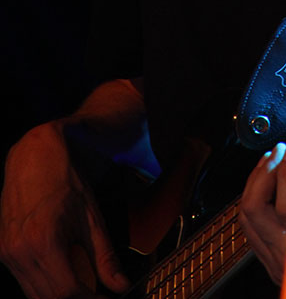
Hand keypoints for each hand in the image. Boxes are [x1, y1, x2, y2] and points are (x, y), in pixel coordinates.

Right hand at [0, 122, 129, 298]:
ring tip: (82, 283)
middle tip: (96, 293)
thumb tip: (119, 284)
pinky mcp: (3, 250)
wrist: (34, 156)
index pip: (66, 291)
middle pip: (48, 298)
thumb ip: (104, 256)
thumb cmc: (62, 180)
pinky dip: (44, 284)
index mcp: (43, 242)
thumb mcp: (90, 217)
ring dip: (59, 295)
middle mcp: (19, 251)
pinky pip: (24, 280)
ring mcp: (7, 253)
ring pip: (34, 294)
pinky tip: (62, 272)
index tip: (105, 297)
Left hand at [238, 142, 285, 284]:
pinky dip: (254, 198)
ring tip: (269, 161)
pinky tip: (263, 184)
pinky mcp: (268, 260)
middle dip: (264, 173)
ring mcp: (272, 261)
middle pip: (256, 208)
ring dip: (255, 182)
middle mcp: (285, 258)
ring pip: (246, 216)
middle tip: (278, 152)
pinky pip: (249, 226)